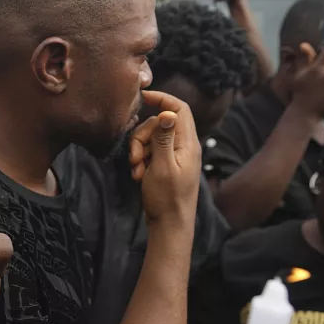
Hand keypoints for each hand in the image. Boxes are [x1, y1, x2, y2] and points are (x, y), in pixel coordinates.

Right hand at [129, 91, 201, 223]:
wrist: (170, 225)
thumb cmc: (167, 199)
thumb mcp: (163, 167)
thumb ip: (164, 139)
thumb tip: (168, 113)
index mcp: (188, 144)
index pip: (178, 109)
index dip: (162, 99)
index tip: (142, 98)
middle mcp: (183, 146)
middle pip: (159, 124)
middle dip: (141, 136)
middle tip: (135, 156)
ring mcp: (174, 156)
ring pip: (151, 138)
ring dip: (139, 150)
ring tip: (136, 169)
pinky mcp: (165, 164)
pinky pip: (149, 152)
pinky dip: (141, 160)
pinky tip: (138, 175)